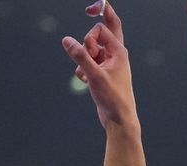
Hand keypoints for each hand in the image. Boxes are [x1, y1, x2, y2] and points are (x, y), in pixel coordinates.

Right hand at [62, 2, 137, 130]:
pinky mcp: (102, 73)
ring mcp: (108, 64)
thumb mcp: (94, 75)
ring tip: (87, 75)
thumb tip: (67, 40)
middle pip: (101, 33)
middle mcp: (115, 55)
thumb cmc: (113, 98)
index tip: (86, 26)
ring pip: (90, 50)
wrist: (118, 119)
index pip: (101, 29)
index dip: (90, 35)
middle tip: (87, 55)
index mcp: (118, 51)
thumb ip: (80, 56)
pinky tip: (85, 81)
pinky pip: (88, 63)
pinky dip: (83, 70)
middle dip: (88, 42)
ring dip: (83, 60)